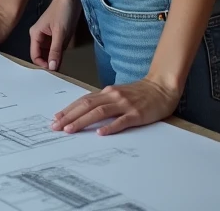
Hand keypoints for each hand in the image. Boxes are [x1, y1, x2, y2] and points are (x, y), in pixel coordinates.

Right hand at [29, 0, 79, 70]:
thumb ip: (55, 51)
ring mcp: (48, 36)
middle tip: (59, 69)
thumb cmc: (63, 11)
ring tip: (63, 63)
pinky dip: (60, 52)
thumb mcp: (60, 33)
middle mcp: (39, 36)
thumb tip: (52, 68)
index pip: (34, 55)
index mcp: (35, 34)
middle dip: (49, 62)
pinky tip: (65, 54)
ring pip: (49, 52)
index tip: (53, 71)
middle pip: (41, 55)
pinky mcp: (56, 35)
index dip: (42, 64)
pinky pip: (56, 48)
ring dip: (55, 58)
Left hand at [52, 77, 179, 134]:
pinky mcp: (137, 113)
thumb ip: (104, 101)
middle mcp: (113, 96)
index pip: (83, 100)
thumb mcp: (118, 94)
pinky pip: (121, 121)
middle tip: (55, 126)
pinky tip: (100, 133)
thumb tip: (85, 111)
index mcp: (107, 92)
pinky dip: (109, 127)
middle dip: (69, 116)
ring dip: (82, 121)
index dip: (68, 109)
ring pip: (99, 112)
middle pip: (86, 105)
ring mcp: (124, 104)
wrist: (163, 86)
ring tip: (70, 130)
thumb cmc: (141, 93)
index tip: (56, 118)